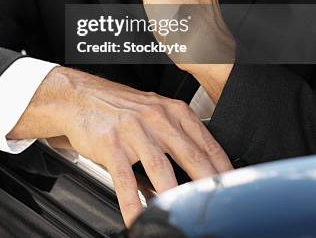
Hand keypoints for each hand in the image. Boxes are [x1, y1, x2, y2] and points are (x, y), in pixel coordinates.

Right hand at [9, 66, 232, 226]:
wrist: (80, 97)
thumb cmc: (118, 108)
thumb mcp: (153, 112)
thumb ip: (176, 138)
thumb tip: (198, 176)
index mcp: (172, 110)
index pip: (207, 144)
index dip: (224, 172)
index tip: (235, 193)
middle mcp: (155, 117)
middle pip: (191, 158)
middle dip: (208, 188)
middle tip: (218, 210)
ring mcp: (132, 130)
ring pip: (161, 170)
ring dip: (174, 199)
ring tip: (183, 219)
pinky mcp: (111, 144)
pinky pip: (125, 180)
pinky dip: (133, 205)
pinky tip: (138, 220)